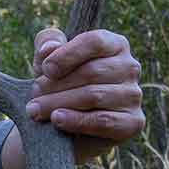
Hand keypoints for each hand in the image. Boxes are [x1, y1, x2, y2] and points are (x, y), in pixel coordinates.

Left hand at [0, 28, 144, 168]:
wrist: (69, 127)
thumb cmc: (60, 84)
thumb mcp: (48, 60)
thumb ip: (47, 44)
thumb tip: (50, 48)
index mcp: (114, 45)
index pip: (94, 41)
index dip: (67, 55)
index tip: (45, 69)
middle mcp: (130, 67)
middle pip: (91, 72)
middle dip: (56, 84)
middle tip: (34, 93)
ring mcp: (134, 95)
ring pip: (94, 96)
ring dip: (59, 102)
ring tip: (36, 109)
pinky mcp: (133, 122)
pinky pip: (104, 120)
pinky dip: (76, 120)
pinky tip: (57, 119)